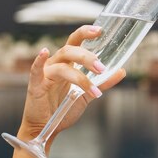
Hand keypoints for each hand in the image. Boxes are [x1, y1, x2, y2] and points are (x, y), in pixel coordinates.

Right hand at [18, 25, 125, 142]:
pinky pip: (36, 69)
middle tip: (101, 68)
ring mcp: (46, 73)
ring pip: (62, 65)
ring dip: (79, 76)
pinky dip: (39, 60)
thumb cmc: (63, 107)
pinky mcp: (36, 85)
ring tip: (94, 90)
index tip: (100, 30)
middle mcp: (56, 63)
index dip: (86, 33)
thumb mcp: (87, 94)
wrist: (46, 127)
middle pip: (70, 50)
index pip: (76, 41)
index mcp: (68, 62)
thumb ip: (103, 82)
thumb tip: (121, 70)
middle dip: (87, 57)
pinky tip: (44, 52)